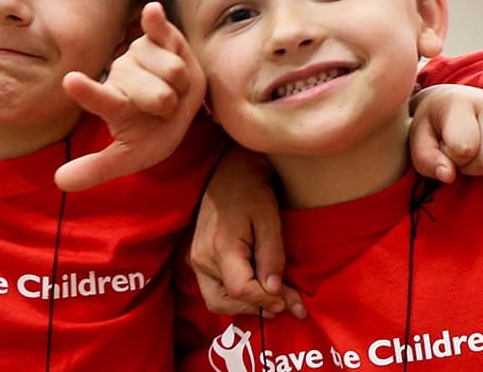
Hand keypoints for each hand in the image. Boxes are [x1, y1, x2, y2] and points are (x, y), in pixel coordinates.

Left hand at [58, 2, 205, 190]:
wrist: (181, 107)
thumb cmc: (154, 132)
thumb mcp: (130, 157)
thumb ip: (98, 168)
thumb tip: (58, 182)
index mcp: (117, 106)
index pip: (104, 101)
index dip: (89, 92)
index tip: (69, 81)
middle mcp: (126, 77)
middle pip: (157, 92)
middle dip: (170, 103)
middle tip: (167, 110)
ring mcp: (143, 55)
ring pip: (171, 69)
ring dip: (182, 85)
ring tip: (176, 89)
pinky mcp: (163, 38)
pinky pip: (161, 30)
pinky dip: (158, 22)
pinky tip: (151, 11)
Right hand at [188, 148, 306, 318]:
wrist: (229, 173)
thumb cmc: (253, 192)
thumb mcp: (270, 221)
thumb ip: (272, 257)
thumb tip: (275, 291)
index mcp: (220, 246)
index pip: (240, 290)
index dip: (265, 301)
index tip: (287, 302)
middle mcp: (201, 257)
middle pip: (222, 303)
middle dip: (254, 309)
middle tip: (282, 305)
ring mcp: (195, 259)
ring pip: (216, 300)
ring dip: (243, 306)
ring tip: (271, 300)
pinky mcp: (197, 259)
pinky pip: (213, 289)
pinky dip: (234, 296)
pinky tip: (256, 289)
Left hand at [408, 84, 482, 181]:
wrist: (449, 101)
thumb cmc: (433, 124)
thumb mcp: (419, 141)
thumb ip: (426, 160)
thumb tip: (449, 176)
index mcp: (459, 102)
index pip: (464, 149)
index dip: (452, 158)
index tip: (445, 145)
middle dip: (470, 166)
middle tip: (460, 152)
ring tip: (476, 149)